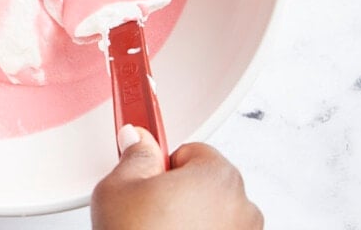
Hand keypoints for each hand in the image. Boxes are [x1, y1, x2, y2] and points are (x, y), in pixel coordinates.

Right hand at [92, 125, 262, 229]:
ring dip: (192, 221)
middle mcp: (243, 206)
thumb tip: (138, 139)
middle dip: (179, 193)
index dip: (162, 165)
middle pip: (206, 183)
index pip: (191, 150)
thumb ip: (134, 155)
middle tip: (148, 211)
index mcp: (217, 175)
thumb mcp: (118, 188)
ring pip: (214, 216)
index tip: (149, 177)